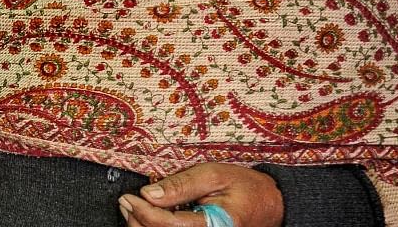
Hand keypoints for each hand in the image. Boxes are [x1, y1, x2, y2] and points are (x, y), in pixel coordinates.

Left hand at [119, 163, 282, 226]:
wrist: (271, 204)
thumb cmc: (246, 188)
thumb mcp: (214, 175)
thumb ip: (181, 184)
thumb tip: (149, 193)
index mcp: (216, 225)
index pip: (169, 225)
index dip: (143, 212)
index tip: (128, 198)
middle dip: (138, 220)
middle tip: (127, 202)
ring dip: (144, 226)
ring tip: (136, 208)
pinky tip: (150, 217)